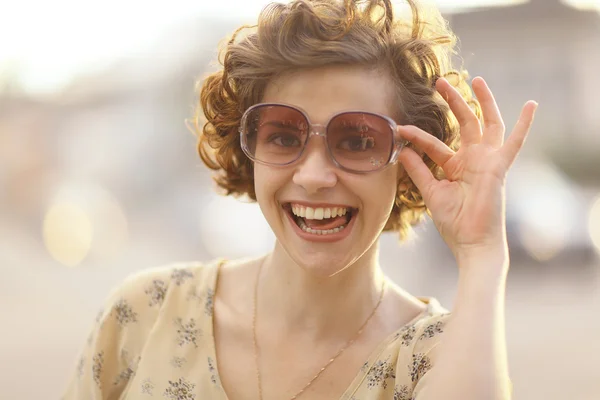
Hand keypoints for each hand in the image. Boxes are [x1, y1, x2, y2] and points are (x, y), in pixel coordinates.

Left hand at [397, 77, 537, 262]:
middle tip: (439, 81)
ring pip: (485, 123)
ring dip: (480, 101)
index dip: (418, 136)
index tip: (400, 128)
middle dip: (453, 101)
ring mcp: (487, 160)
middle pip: (464, 122)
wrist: (470, 242)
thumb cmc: (453, 222)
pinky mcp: (498, 166)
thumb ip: (418, 169)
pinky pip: (515, 142)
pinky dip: (524, 124)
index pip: (436, 143)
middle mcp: (473, 159)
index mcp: (456, 166)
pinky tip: (532, 104)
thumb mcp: (430, 191)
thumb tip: (403, 150)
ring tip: (473, 80)